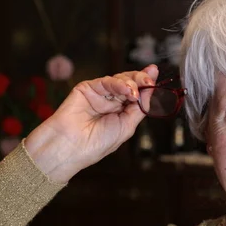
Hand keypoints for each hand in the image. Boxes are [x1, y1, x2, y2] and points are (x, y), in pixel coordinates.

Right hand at [25, 64, 158, 182]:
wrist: (70, 148)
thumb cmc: (96, 144)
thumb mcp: (126, 127)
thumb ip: (140, 108)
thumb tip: (153, 91)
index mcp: (121, 112)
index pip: (138, 94)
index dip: (147, 86)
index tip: (156, 77)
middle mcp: (111, 101)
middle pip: (131, 83)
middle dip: (142, 81)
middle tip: (150, 82)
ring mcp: (99, 94)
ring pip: (120, 80)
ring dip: (132, 83)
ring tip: (135, 92)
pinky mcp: (87, 88)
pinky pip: (106, 81)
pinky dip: (118, 83)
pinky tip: (127, 90)